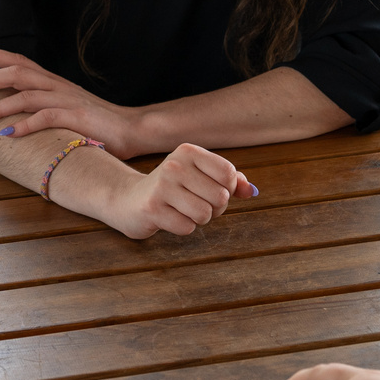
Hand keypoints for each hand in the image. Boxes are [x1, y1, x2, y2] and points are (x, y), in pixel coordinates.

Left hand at [0, 43, 150, 156]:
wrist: (132, 128)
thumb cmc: (97, 122)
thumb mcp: (65, 108)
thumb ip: (42, 105)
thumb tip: (14, 110)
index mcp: (52, 81)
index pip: (19, 60)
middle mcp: (56, 86)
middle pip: (15, 73)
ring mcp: (66, 100)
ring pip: (24, 96)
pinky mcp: (76, 118)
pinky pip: (45, 118)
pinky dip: (24, 126)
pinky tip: (7, 134)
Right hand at [100, 142, 253, 239]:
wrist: (128, 199)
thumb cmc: (173, 189)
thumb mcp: (199, 176)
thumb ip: (229, 181)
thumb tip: (251, 191)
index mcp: (188, 152)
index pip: (228, 174)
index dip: (228, 190)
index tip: (212, 190)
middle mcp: (174, 165)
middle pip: (220, 197)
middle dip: (214, 208)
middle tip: (196, 204)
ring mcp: (162, 187)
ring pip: (205, 214)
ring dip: (199, 219)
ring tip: (183, 211)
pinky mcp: (152, 208)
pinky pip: (187, 227)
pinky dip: (182, 227)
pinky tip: (169, 218)